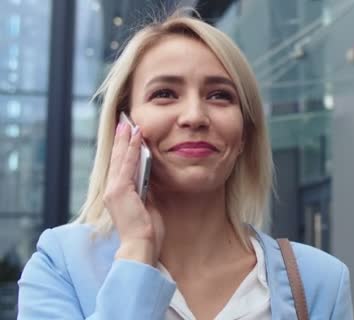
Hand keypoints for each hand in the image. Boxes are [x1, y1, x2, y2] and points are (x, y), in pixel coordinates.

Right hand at [103, 122, 163, 265]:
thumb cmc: (147, 231)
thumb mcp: (147, 205)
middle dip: (121, 140)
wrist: (141, 246)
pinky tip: (136, 137)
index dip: (122, 150)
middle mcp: (112, 191)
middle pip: (116, 159)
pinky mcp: (120, 191)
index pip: (120, 167)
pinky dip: (131, 150)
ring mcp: (114, 190)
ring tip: (128, 123)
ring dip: (125, 140)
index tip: (127, 134)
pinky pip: (127, 165)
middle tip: (124, 121)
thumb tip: (149, 177)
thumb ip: (145, 191)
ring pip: (120, 159)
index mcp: (118, 195)